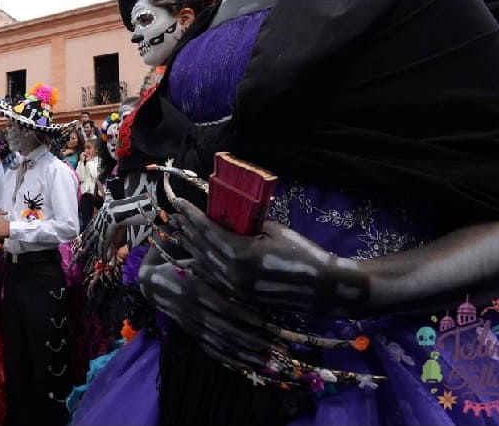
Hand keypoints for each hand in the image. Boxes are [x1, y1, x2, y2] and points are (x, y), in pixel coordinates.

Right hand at [137, 245, 276, 373]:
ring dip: (249, 355)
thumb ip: (216, 265)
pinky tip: (251, 368)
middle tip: (283, 348)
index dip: (250, 318)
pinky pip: (214, 352)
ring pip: (224, 346)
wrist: (152, 283)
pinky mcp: (193, 335)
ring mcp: (193, 327)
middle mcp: (194, 312)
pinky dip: (233, 361)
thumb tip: (246, 261)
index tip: (274, 325)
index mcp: (195, 291)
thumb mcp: (196, 259)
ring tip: (274, 362)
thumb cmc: (180, 264)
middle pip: (229, 332)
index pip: (227, 308)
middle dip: (257, 342)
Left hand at [169, 197, 366, 314]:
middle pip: (202, 248)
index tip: (180, 202)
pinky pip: (214, 279)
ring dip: (191, 247)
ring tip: (181, 232)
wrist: (323, 286)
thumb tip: (226, 215)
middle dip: (187, 229)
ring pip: (204, 265)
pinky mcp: (241, 297)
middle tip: (175, 215)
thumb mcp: (272, 230)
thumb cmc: (302, 252)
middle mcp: (233, 274)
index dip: (192, 215)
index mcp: (240, 254)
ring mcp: (235, 288)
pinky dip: (202, 266)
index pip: (207, 230)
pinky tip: (195, 258)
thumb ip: (245, 224)